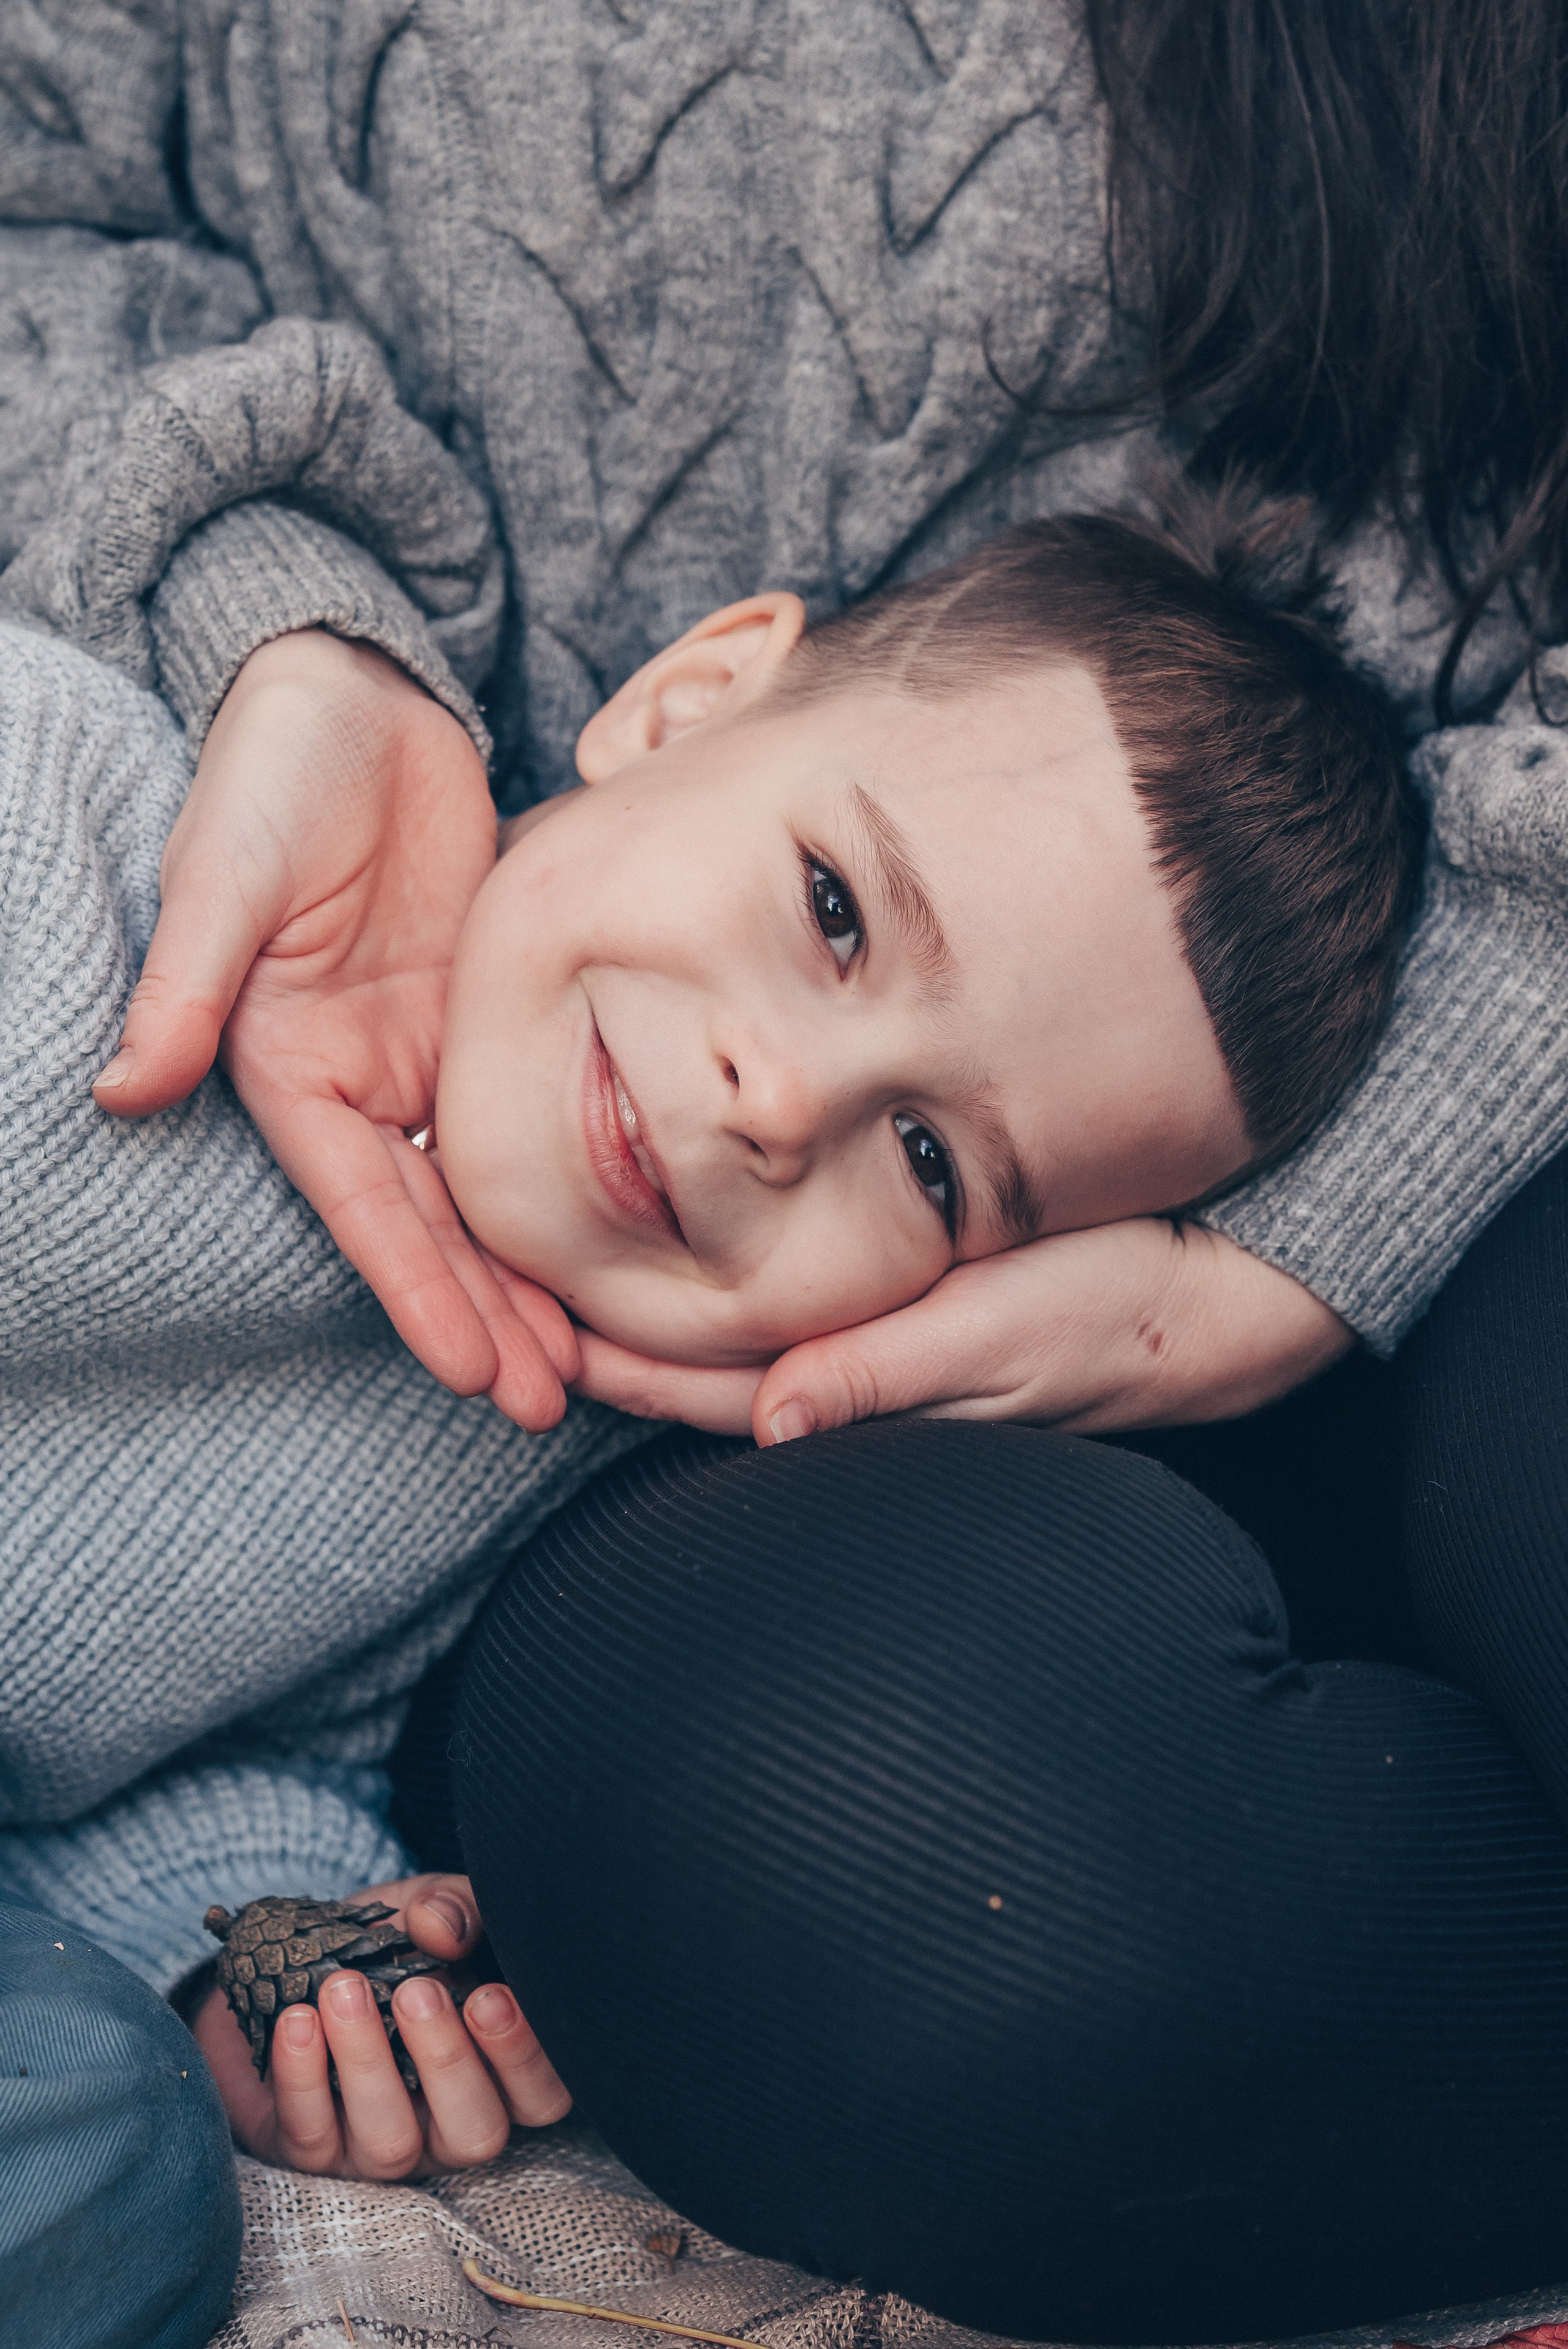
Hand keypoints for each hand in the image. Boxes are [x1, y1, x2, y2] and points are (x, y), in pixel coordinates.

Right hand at [93, 631, 576, 1429]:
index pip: (360, 1205)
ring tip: (587, 1365)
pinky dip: (563, 1186)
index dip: (415, 1292)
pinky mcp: (484, 1018)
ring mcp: (424, 1054)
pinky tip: (611, 1245)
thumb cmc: (278, 768)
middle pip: (428, 1224)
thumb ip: (189, 980)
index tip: (472, 1373)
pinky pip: (526, 1122)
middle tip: (551, 1408)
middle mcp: (356, 1077)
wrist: (357, 696)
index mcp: (289, 1064)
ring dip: (527, 1278)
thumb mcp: (230, 871)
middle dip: (484, 1318)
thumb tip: (125, 1087)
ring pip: (482, 1192)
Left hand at [192, 1872, 569, 2179]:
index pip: (542, 2094)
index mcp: (501, 2076)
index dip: (523, 2057)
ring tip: (343, 1990)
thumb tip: (440, 1925)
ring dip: (367, 2063)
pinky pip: (308, 2135)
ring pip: (390, 2142)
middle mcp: (449, 2128)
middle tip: (416, 1991)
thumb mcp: (440, 1909)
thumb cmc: (401, 1942)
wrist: (311, 1958)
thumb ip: (457, 1908)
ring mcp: (381, 2149)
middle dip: (447, 2061)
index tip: (488, 1994)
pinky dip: (300, 2076)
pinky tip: (296, 2019)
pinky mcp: (312, 2151)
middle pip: (475, 2133)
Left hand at [572, 1219, 1352, 1438]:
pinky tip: (701, 1249)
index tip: (539, 1326)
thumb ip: (890, 1373)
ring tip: (579, 1266)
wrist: (1226, 1295)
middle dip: (618, 1340)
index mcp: (874, 1395)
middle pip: (710, 1371)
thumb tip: (779, 1419)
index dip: (626, 1365)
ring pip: (746, 1339)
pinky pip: (798, 1307)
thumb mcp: (1010, 1333)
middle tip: (518, 1286)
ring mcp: (888, 1347)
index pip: (716, 1393)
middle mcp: (866, 1380)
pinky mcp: (916, 1311)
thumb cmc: (1125, 1311)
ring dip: (666, 1313)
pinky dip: (736, 1285)